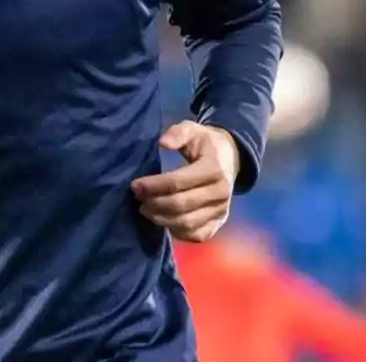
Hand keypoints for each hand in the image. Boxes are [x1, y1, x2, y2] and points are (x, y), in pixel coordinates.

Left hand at [131, 121, 240, 242]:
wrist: (230, 159)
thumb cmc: (205, 143)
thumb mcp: (192, 130)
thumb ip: (177, 133)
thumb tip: (163, 143)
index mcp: (214, 169)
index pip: (177, 182)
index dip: (153, 185)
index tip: (135, 184)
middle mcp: (221, 193)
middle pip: (180, 205)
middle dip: (154, 203)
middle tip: (137, 198)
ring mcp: (222, 211)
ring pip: (186, 223)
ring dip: (161, 219)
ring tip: (145, 209)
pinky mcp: (218, 224)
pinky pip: (195, 235)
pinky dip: (176, 231)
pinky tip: (163, 220)